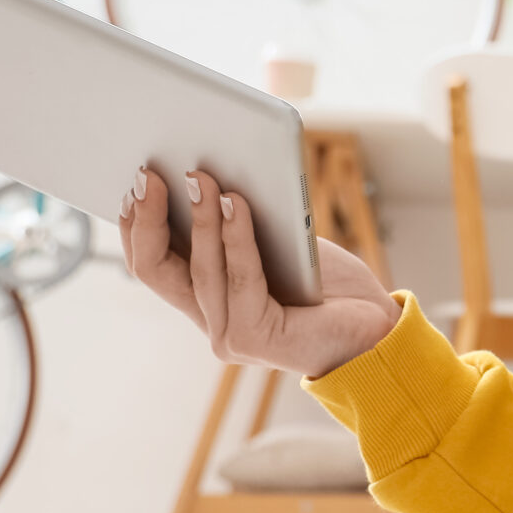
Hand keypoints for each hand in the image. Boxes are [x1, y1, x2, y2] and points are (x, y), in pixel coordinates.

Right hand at [120, 167, 400, 377]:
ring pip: (200, 270)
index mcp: (207, 301)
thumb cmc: (329, 287)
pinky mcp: (256, 339)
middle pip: (155, 270)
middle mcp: (210, 323)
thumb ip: (238, 227)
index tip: (134, 180)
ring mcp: (229, 336)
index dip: (135, 224)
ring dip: (199, 219)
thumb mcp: (275, 246)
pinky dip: (237, 237)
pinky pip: (241, 278)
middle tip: (150, 174)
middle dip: (148, 218)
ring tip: (200, 178)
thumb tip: (206, 175)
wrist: (378, 329)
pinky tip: (236, 203)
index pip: (151, 265)